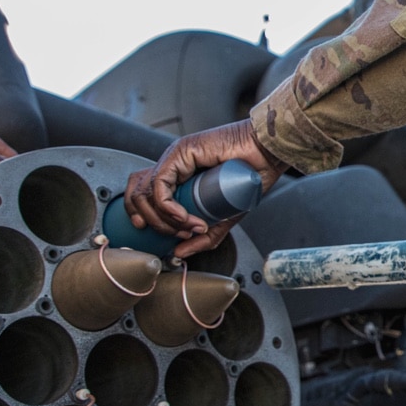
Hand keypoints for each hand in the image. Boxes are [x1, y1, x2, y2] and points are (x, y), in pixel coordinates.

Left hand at [124, 120, 286, 257]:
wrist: (268, 155)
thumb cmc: (252, 177)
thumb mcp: (225, 217)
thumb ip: (204, 236)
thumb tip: (179, 252)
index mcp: (178, 176)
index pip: (144, 196)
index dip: (144, 217)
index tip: (164, 236)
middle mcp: (172, 166)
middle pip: (137, 194)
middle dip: (151, 223)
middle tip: (179, 235)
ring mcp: (174, 158)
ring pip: (144, 192)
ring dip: (161, 219)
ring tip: (186, 228)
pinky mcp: (180, 153)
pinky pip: (160, 186)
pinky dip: (168, 208)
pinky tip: (186, 217)